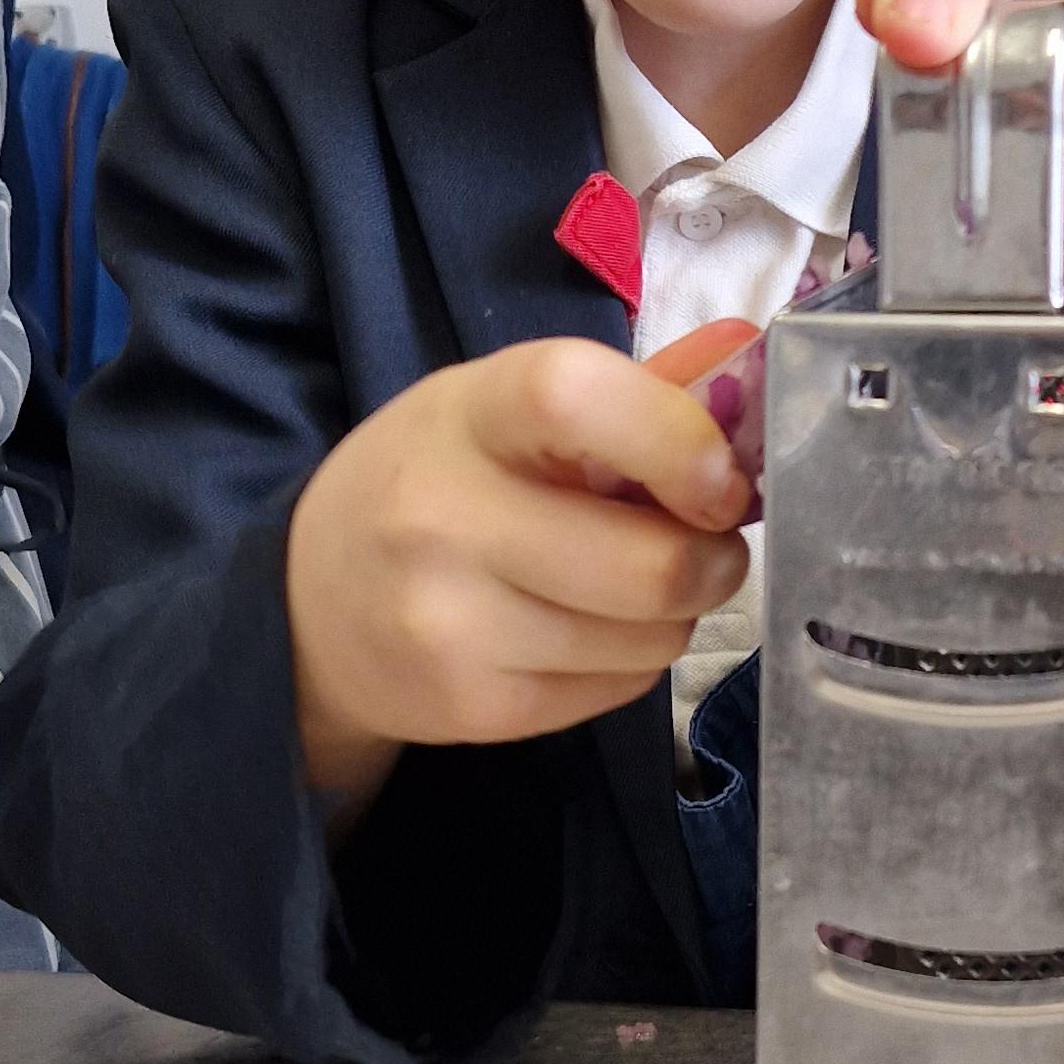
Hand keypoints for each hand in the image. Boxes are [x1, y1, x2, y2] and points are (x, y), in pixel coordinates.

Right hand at [285, 323, 757, 818]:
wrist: (311, 605)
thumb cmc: (436, 483)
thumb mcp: (501, 410)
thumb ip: (630, 390)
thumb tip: (751, 354)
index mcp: (466, 416)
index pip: (577, 398)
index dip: (678, 439)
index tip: (721, 480)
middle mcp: (444, 520)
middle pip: (651, 563)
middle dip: (713, 558)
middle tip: (707, 542)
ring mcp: (454, 626)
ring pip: (652, 636)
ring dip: (676, 613)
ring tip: (633, 585)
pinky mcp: (475, 709)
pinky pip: (621, 689)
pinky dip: (633, 660)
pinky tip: (587, 630)